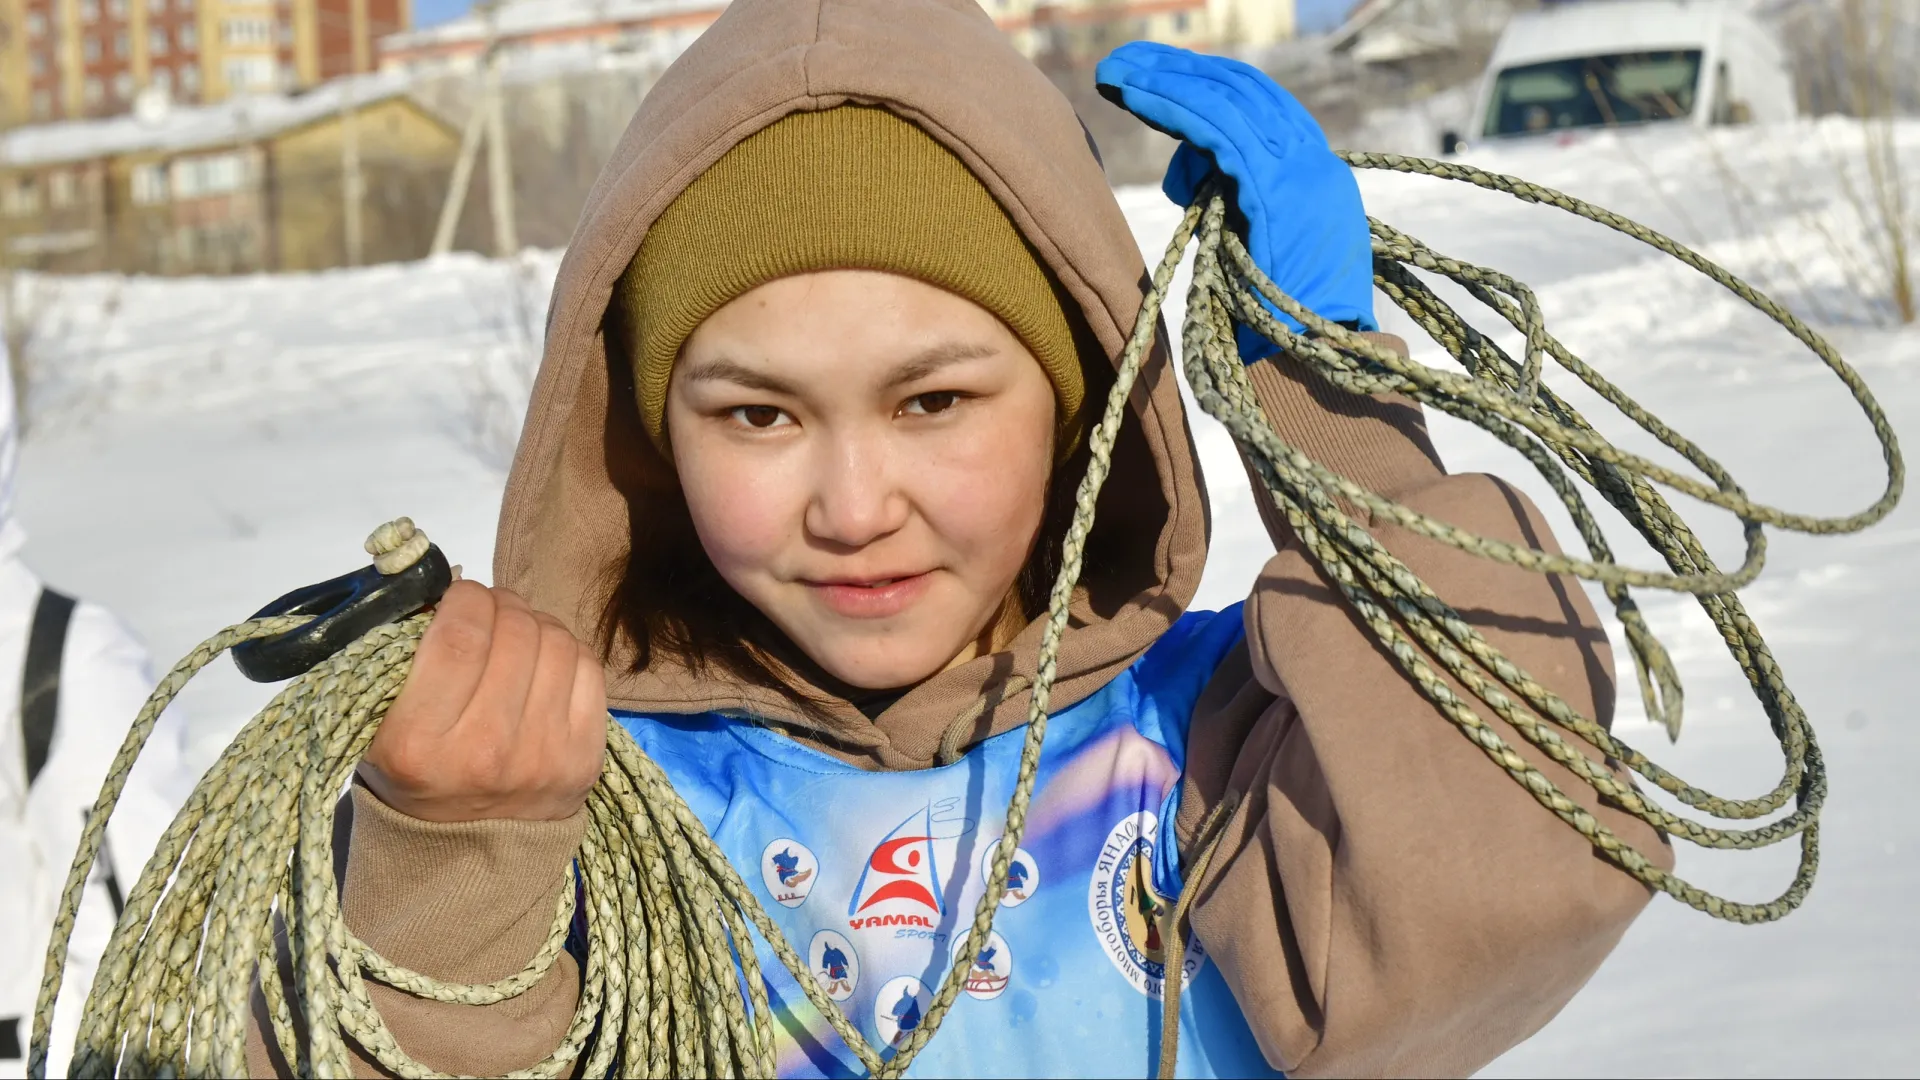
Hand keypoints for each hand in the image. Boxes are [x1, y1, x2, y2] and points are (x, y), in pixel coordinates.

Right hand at [360, 580, 606, 822]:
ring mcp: (543, 757)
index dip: (465, 597)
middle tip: (487, 610)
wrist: (466, 855)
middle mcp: (486, 751)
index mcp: (419, 744)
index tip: (458, 596)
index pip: (459, 637)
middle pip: (514, 632)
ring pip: (556, 642)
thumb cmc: (413, 778)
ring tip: (515, 631)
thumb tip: (449, 589)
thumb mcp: (377, 730)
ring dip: (534, 621)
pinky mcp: (585, 759)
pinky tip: (544, 657)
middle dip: (500, 603)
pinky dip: (565, 649)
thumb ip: (402, 663)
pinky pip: (589, 669)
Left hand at [1095, 41, 1377, 356]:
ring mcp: (1304, 174)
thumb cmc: (1275, 326)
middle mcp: (1314, 165)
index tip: (1155, 77)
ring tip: (1117, 72)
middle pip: (1241, 92)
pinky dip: (1177, 108)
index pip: (1258, 107)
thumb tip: (1189, 168)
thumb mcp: (1249, 248)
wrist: (1315, 367)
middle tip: (1123, 63)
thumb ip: (1227, 203)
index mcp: (1313, 176)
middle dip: (1177, 72)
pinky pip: (1221, 133)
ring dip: (1166, 82)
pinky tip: (1139, 95)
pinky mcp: (1281, 192)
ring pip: (1227, 103)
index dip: (1204, 84)